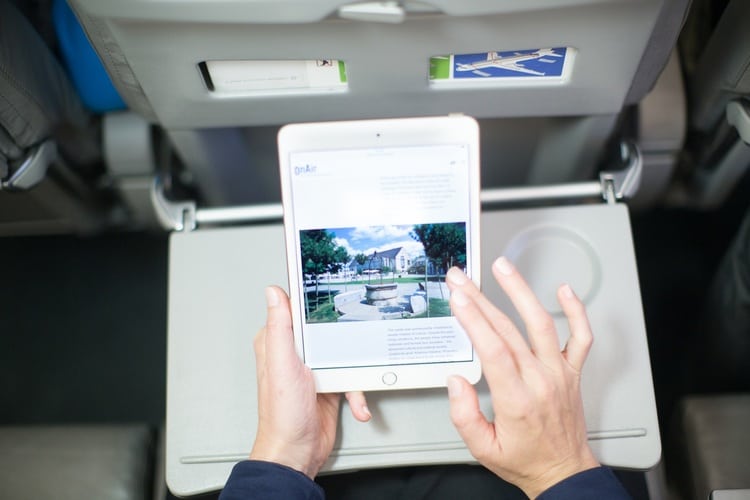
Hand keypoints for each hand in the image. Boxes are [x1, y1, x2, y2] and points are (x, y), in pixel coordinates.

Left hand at [249, 286, 369, 478]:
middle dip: (345, 340)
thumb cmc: (282, 415)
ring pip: (344, 354)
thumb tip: (273, 293)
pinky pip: (351, 378)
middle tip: (353, 346)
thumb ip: (280, 328)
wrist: (297, 453)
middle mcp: (294, 355)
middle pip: (327, 330)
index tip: (333, 295)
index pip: (295, 310)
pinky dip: (357, 392)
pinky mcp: (329, 385)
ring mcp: (314, 370)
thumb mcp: (282, 365)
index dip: (313, 302)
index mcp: (277, 344)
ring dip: (355, 371)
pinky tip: (356, 403)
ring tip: (354, 385)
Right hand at [445, 257, 598, 497]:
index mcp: (517, 400)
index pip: (494, 351)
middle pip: (508, 330)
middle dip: (481, 299)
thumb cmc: (526, 460)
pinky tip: (564, 290)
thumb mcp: (483, 449)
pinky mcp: (573, 371)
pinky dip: (576, 311)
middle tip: (462, 279)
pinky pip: (581, 337)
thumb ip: (464, 415)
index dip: (475, 321)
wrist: (564, 471)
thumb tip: (455, 382)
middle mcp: (541, 381)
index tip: (459, 299)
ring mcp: (559, 373)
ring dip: (520, 292)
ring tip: (503, 269)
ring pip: (541, 324)